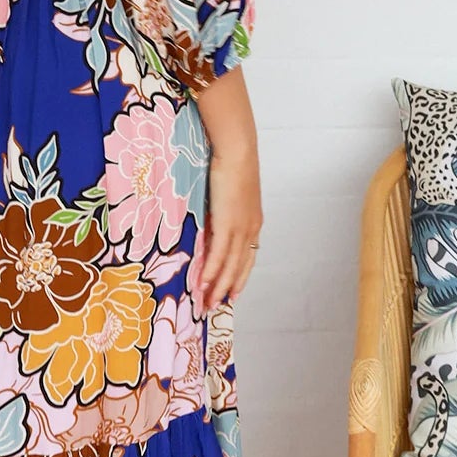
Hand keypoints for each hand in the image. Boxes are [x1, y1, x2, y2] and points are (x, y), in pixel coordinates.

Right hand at [201, 142, 261, 310]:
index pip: (247, 256)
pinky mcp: (228, 223)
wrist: (238, 151)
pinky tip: (203, 283)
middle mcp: (250, 229)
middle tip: (217, 305)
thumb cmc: (232, 163)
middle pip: (240, 267)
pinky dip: (212, 271)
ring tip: (208, 303)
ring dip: (218, 286)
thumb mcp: (229, 192)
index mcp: (253, 222)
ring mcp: (241, 228)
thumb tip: (210, 217)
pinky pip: (219, 254)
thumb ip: (222, 208)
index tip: (232, 291)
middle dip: (228, 288)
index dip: (239, 275)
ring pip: (231, 265)